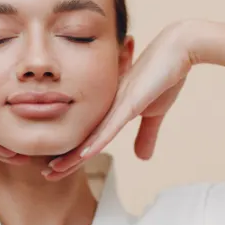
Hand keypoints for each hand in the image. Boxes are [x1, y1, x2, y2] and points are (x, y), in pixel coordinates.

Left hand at [46, 22, 193, 179]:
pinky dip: (96, 142)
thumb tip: (141, 158)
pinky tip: (82, 155)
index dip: (74, 155)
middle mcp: (107, 108)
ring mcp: (116, 105)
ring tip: (53, 170)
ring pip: (90, 136)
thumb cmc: (163, 77)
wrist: (178, 50)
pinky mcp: (129, 103)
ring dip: (72, 156)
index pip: (89, 138)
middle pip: (82, 139)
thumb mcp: (154, 114)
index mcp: (111, 111)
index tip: (57, 169)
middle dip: (64, 159)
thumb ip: (145, 135)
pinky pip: (110, 127)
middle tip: (46, 174)